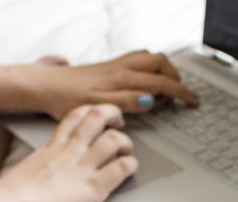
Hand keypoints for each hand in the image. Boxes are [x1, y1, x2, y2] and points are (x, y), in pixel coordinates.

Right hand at [0, 103, 137, 201]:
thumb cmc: (13, 195)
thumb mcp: (29, 169)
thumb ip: (43, 164)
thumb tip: (46, 172)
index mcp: (53, 146)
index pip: (75, 116)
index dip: (90, 111)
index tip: (96, 116)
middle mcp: (71, 151)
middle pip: (97, 116)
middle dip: (112, 114)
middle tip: (118, 123)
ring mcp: (83, 166)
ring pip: (114, 138)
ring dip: (126, 142)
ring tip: (126, 150)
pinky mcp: (94, 186)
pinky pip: (122, 167)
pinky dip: (131, 165)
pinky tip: (130, 169)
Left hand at [34, 50, 197, 119]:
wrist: (45, 87)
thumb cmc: (66, 99)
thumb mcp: (98, 107)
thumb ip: (126, 103)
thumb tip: (151, 100)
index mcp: (122, 79)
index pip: (161, 83)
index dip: (181, 92)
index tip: (192, 102)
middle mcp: (121, 68)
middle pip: (159, 63)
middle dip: (176, 77)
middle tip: (182, 95)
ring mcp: (115, 65)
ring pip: (149, 58)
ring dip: (164, 69)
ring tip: (168, 86)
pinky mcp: (108, 66)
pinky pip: (137, 59)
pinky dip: (150, 66)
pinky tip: (145, 78)